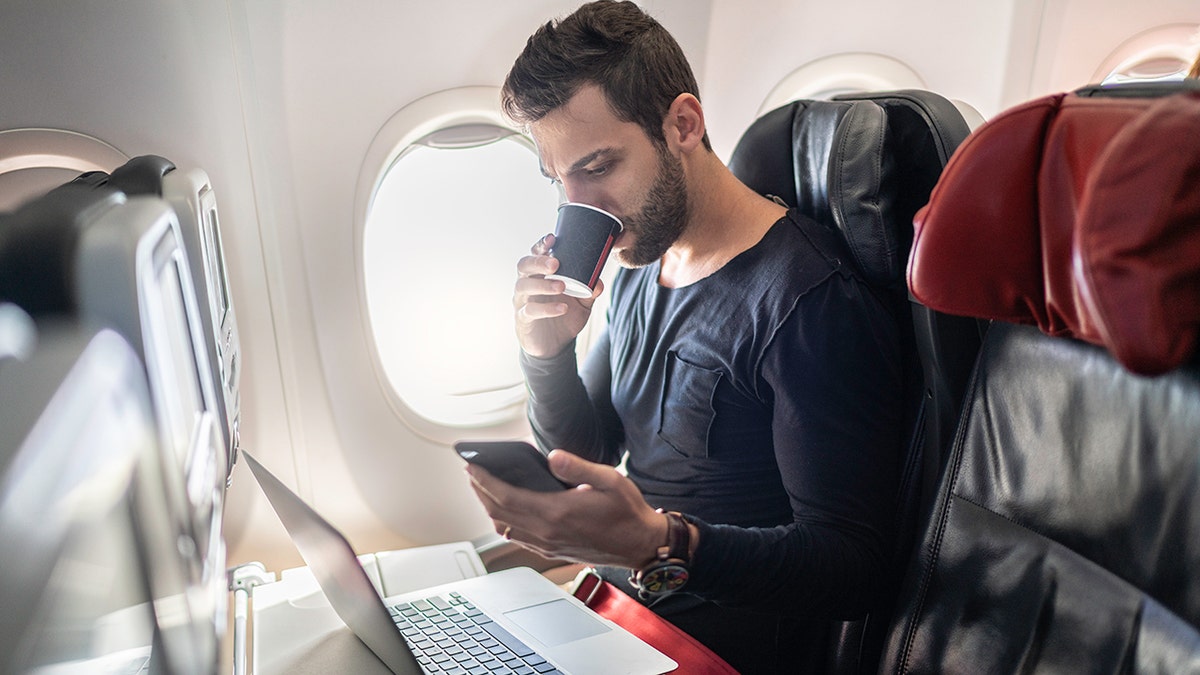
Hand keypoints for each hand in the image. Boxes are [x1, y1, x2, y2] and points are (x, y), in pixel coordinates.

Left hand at [467, 450, 664, 567]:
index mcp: (557, 512)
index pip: (506, 496)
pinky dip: (503, 521)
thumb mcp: (609, 479)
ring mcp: (547, 544)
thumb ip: (577, 467)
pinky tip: (504, 509)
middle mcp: (547, 532)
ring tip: (483, 487)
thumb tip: (552, 457)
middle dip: (480, 490)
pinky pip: (517, 537)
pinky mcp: (551, 551)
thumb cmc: (628, 512)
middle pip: (498, 511)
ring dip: (489, 507)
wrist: (641, 545)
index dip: (484, 480)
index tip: (471, 464)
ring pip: (504, 526)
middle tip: (471, 471)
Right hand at [513, 234, 603, 357]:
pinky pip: (530, 311)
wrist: (555, 345)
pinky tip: (562, 308)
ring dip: (543, 284)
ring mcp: (522, 301)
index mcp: (539, 274)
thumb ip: (590, 291)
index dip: (541, 245)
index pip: (535, 254)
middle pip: (524, 265)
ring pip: (523, 286)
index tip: (552, 238)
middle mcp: (527, 284)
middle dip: (538, 261)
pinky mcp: (523, 319)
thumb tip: (599, 282)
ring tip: (562, 286)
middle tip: (556, 263)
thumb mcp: (582, 302)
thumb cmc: (565, 315)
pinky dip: (547, 309)